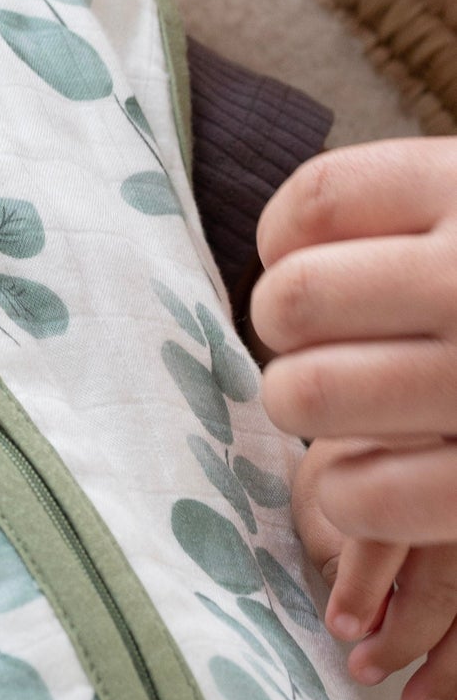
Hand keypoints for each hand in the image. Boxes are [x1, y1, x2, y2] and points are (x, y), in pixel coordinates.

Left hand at [254, 140, 456, 699]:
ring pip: (308, 394)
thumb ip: (416, 211)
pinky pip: (365, 493)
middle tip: (322, 344)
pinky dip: (348, 496)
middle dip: (286, 329)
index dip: (283, 238)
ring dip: (307, 409)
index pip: (314, 203)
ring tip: (342, 409)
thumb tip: (287, 247)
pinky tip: (372, 482)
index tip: (303, 258)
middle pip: (293, 299)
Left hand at [291, 441, 456, 699]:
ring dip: (451, 665)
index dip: (364, 586)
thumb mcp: (327, 488)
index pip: (388, 530)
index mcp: (402, 452)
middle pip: (445, 577)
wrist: (395, 434)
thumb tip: (369, 624)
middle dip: (405, 637)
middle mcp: (453, 482)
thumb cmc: (349, 467)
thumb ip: (341, 547)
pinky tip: (455, 688)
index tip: (342, 629)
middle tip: (366, 672)